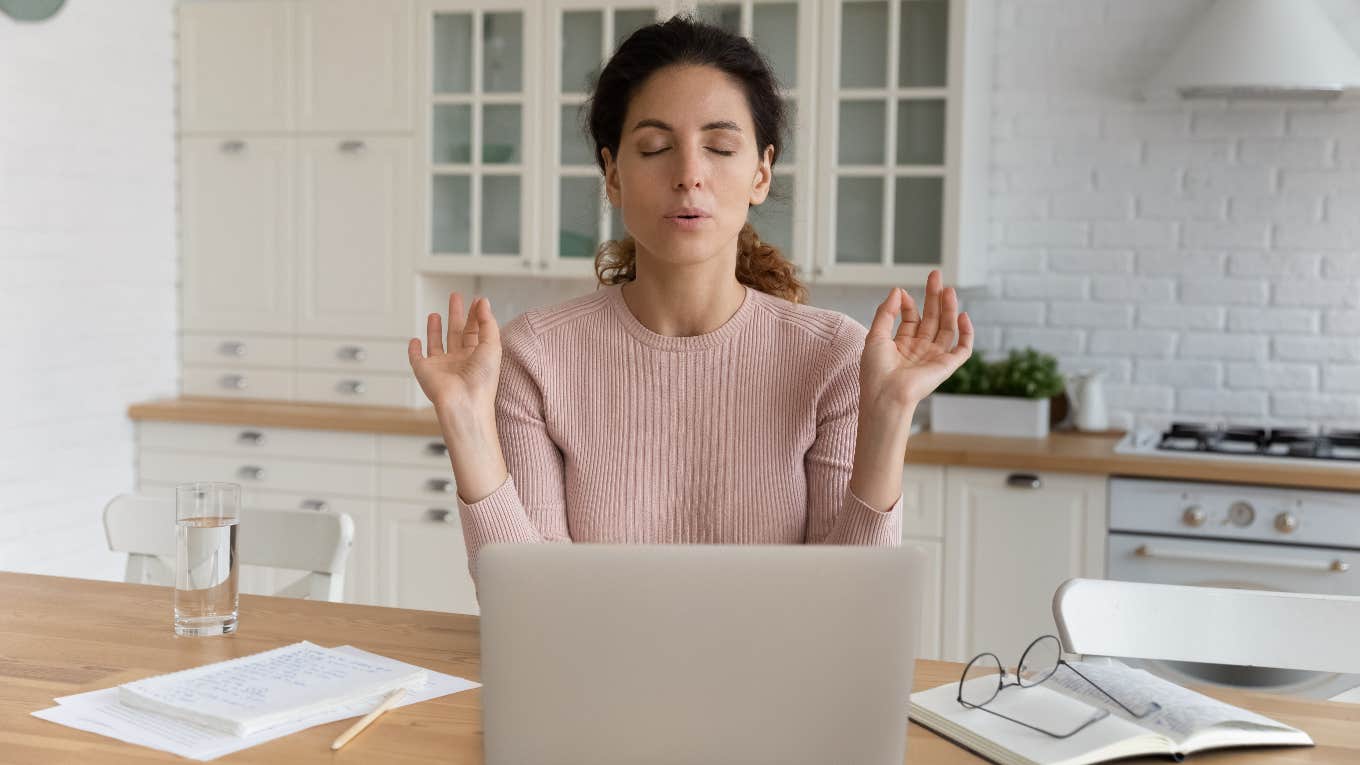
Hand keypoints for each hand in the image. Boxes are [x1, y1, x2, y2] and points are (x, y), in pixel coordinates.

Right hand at [408, 292, 501, 417]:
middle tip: (455, 296)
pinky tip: (415, 341)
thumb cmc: (482, 379)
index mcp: (477, 355)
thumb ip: (487, 322)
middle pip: (457, 332)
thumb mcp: (492, 345)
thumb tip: (483, 302)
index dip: (476, 315)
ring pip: (437, 344)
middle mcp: (459, 360)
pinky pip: (417, 358)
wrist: (464, 402)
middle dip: (456, 314)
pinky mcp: (424, 371)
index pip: (476, 330)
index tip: (477, 300)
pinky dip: (414, 350)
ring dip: (435, 329)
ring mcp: (441, 366)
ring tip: (436, 314)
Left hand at [859, 270, 973, 413]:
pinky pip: (963, 348)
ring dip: (949, 308)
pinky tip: (963, 315)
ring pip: (947, 328)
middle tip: (935, 275)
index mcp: (901, 345)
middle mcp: (919, 350)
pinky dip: (967, 332)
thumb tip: (897, 290)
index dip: (907, 304)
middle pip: (931, 318)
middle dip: (933, 297)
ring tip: (948, 289)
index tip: (902, 293)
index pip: (911, 319)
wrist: (885, 395)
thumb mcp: (875, 336)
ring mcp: (934, 357)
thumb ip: (886, 312)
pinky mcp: (946, 366)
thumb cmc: (875, 372)